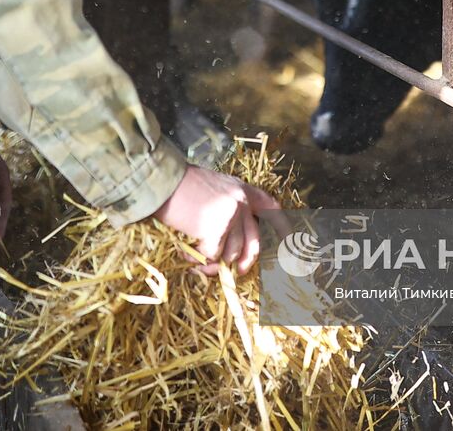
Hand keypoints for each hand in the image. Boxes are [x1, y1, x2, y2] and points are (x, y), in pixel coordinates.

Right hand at [151, 165, 281, 275]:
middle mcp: (241, 202)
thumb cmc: (181, 185)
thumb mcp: (213, 188)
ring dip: (212, 263)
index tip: (289, 242)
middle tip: (236, 272)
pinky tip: (186, 254)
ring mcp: (231, 215)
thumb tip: (228, 241)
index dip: (281, 227)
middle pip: (253, 242)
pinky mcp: (216, 228)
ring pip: (231, 254)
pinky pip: (212, 256)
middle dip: (245, 262)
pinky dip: (198, 260)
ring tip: (195, 259)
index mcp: (241, 190)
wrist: (162, 180)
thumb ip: (226, 207)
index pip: (270, 208)